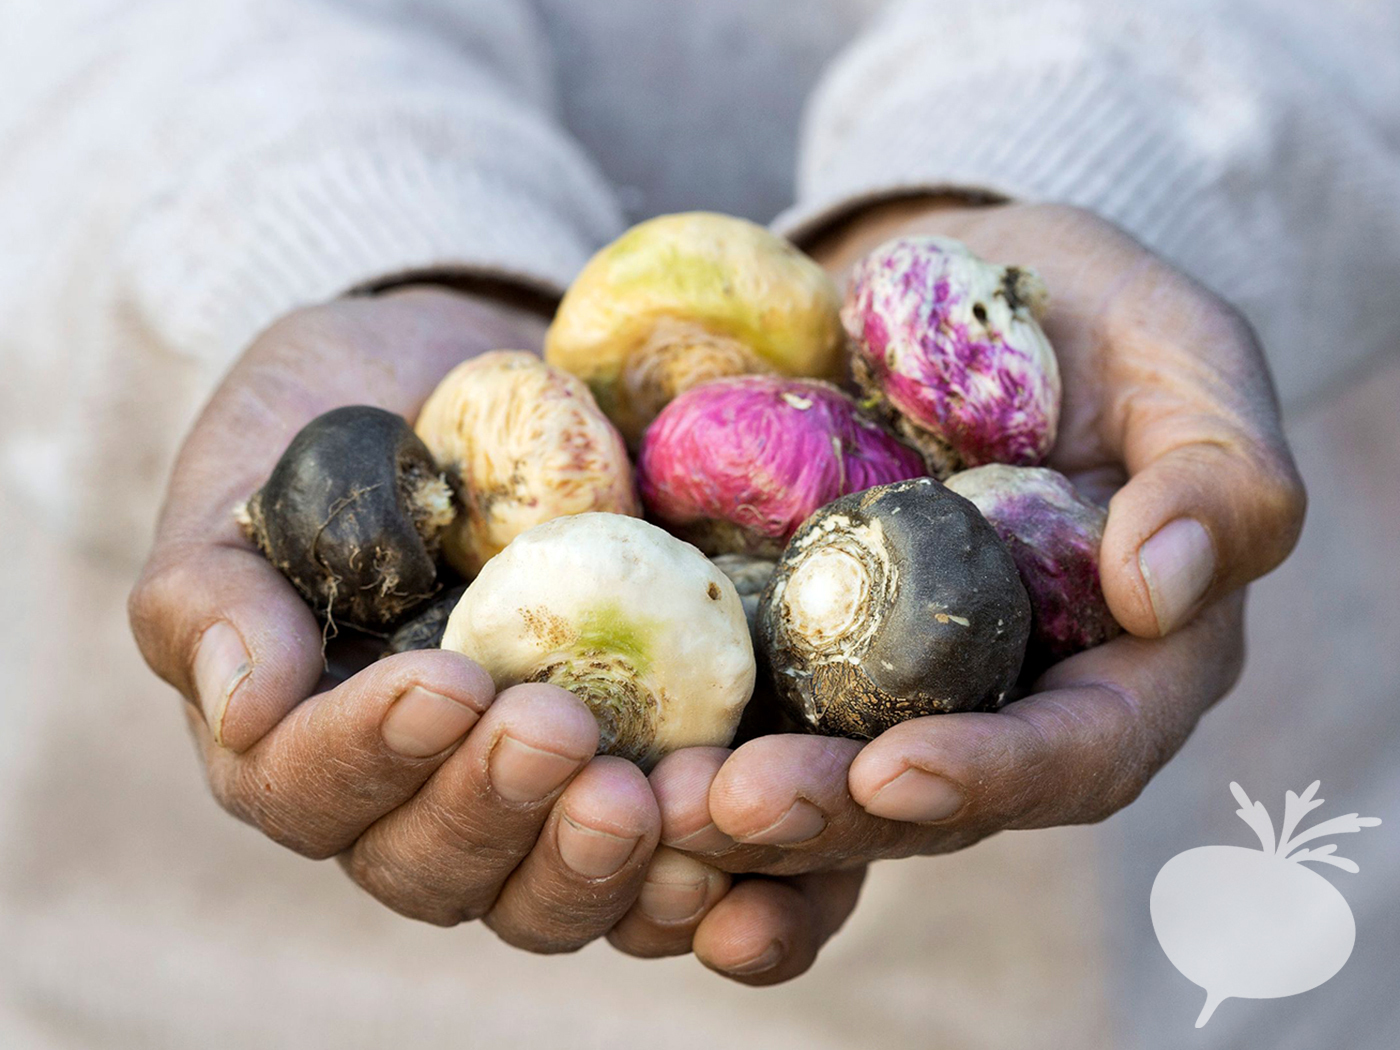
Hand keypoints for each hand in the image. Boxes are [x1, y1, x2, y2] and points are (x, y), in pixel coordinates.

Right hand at [127, 285, 853, 969]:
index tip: (443, 679)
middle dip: (498, 811)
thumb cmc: (340, 424)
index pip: (311, 793)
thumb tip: (241, 711)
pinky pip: (672, 871)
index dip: (371, 756)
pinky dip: (716, 892)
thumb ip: (215, 592)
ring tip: (659, 797)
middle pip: (442, 869)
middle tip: (559, 732)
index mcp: (309, 742)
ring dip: (604, 866)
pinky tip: (742, 865)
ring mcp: (536, 800)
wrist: (472, 379)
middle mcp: (421, 797)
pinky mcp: (643, 775)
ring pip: (555, 896)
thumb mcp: (251, 476)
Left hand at [651, 202, 1304, 916]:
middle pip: (922, 800)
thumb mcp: (1180, 357)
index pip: (1077, 752)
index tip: (894, 769)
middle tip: (721, 807)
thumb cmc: (1081, 316)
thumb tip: (1162, 591)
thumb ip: (1217, 472)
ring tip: (643, 804)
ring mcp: (882, 686)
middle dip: (826, 818)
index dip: (993, 777)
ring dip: (730, 819)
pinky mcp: (787, 648)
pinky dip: (673, 750)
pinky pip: (733, 721)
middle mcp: (997, 704)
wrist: (933, 291)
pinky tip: (599, 764)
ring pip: (816, 786)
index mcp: (1119, 665)